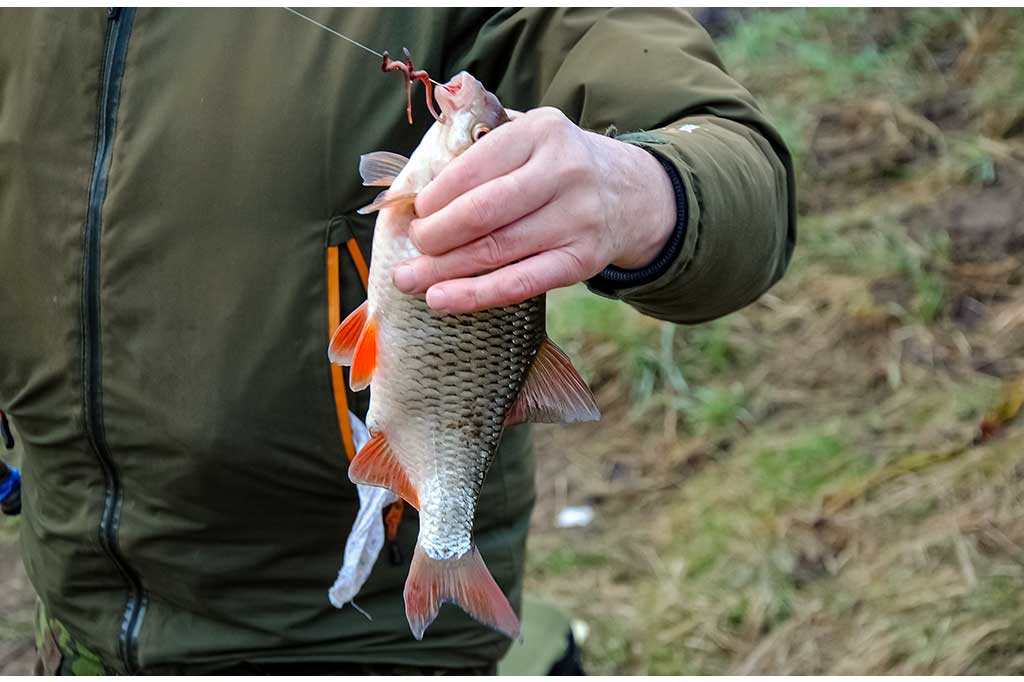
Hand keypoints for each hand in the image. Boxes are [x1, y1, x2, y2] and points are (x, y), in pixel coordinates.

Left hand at [393, 107, 676, 312]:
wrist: (631, 194)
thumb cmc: (557, 166)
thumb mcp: (530, 136)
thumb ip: (480, 149)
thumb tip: (410, 188)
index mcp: (541, 131)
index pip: (472, 167)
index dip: (434, 196)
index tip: (415, 213)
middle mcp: (564, 171)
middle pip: (481, 212)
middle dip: (435, 235)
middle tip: (412, 247)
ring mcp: (577, 219)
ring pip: (496, 251)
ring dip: (444, 270)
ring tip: (408, 280)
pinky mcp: (582, 261)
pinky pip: (520, 284)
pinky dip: (475, 295)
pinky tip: (442, 299)